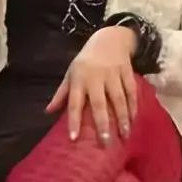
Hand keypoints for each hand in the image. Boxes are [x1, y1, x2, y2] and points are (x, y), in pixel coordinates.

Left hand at [46, 26, 138, 145]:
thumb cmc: (86, 61)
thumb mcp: (70, 74)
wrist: (109, 39)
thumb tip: (48, 111)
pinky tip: (134, 121)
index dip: (73, 120)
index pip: (74, 102)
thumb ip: (61, 94)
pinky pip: (131, 92)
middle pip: (99, 103)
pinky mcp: (127, 73)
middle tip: (105, 142)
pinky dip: (133, 107)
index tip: (74, 138)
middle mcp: (96, 78)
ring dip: (122, 118)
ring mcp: (113, 75)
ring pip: (118, 99)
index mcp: (79, 79)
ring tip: (124, 136)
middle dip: (102, 123)